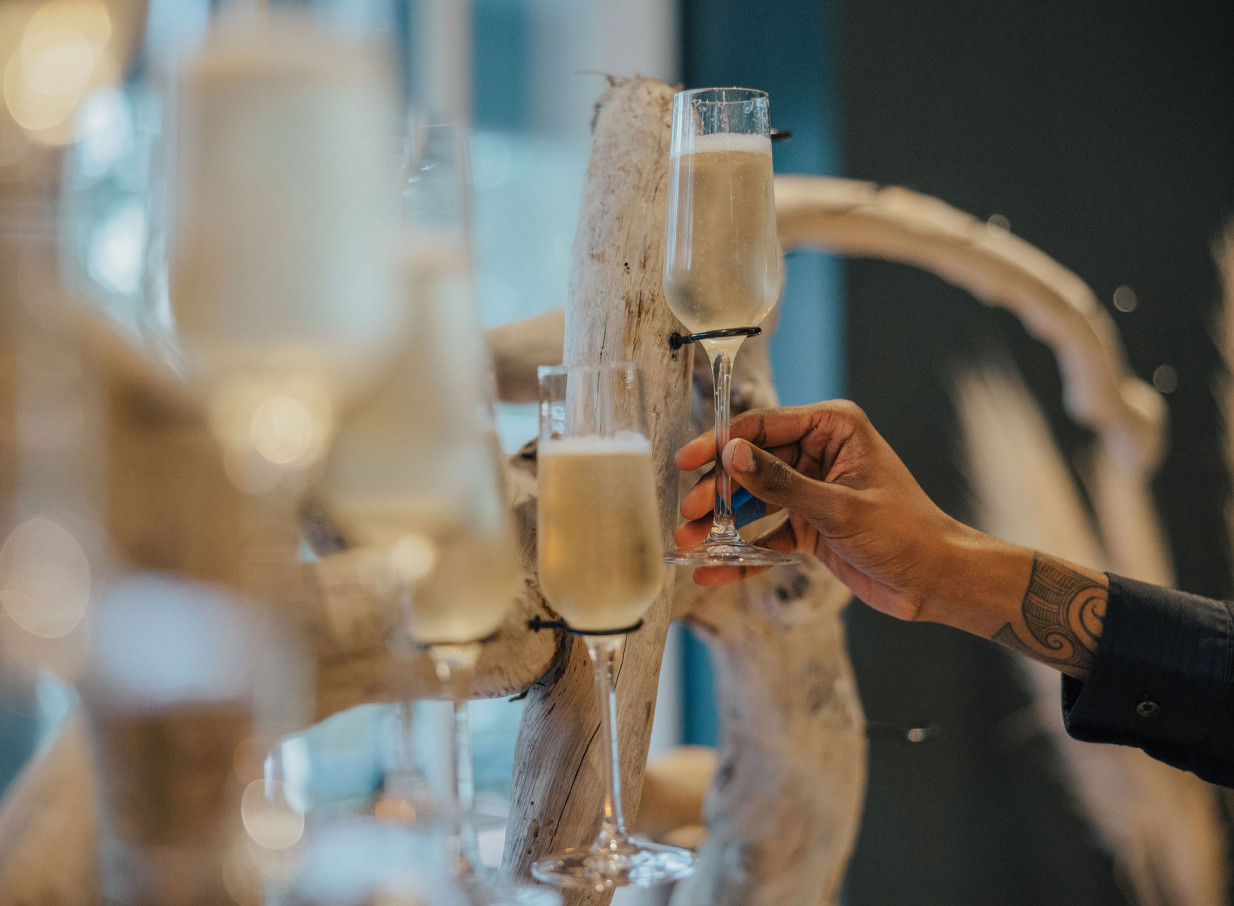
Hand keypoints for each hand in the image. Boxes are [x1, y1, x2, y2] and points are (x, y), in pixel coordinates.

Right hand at [675, 400, 996, 622]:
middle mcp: (819, 453)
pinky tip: (713, 570)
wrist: (936, 581)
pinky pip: (767, 535)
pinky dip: (742, 554)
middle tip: (688, 513)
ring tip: (690, 540)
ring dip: (723, 523)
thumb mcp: (838, 507)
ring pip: (754, 501)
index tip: (687, 461)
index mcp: (834, 428)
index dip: (721, 443)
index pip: (764, 427)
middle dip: (718, 491)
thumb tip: (732, 454)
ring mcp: (812, 490)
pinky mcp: (810, 525)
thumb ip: (780, 482)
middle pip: (752, 465)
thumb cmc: (905, 533)